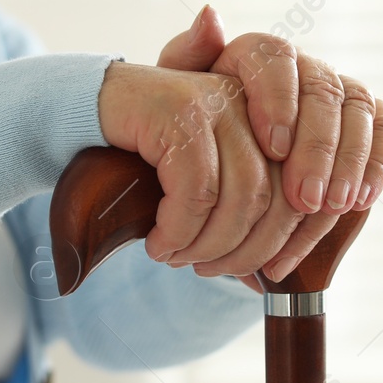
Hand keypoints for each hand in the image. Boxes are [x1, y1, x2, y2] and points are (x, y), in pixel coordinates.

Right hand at [97, 60, 313, 277]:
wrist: (82, 114)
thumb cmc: (146, 159)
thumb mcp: (204, 186)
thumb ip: (239, 219)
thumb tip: (269, 279)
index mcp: (269, 121)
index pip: (301, 191)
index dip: (287, 243)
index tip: (264, 275)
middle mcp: (251, 104)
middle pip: (274, 197)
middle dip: (245, 251)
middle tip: (209, 271)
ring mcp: (216, 102)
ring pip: (239, 195)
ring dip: (207, 245)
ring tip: (176, 257)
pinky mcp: (179, 108)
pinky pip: (195, 189)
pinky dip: (177, 230)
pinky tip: (157, 243)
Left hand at [155, 5, 382, 281]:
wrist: (219, 168)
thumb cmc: (193, 135)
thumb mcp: (175, 103)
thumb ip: (185, 58)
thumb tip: (211, 15)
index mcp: (256, 54)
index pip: (275, 56)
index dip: (278, 99)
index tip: (272, 148)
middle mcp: (302, 66)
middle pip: (322, 88)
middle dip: (317, 146)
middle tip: (304, 196)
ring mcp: (338, 90)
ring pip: (358, 106)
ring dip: (349, 160)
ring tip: (331, 205)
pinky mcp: (366, 119)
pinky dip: (379, 162)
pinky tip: (361, 199)